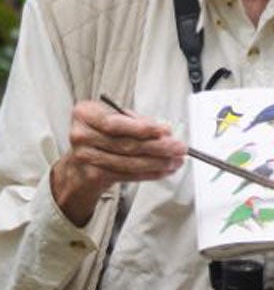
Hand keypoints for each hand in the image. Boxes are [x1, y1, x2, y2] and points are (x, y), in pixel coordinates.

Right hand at [51, 100, 186, 226]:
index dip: (142, 128)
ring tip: (175, 160)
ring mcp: (85, 157)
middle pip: (126, 143)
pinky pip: (127, 175)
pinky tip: (163, 170)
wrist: (78, 163)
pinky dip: (149, 173)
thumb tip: (164, 132)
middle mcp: (81, 135)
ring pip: (129, 162)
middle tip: (179, 147)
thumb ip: (137, 122)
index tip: (164, 130)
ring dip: (158, 162)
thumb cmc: (101, 135)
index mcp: (85, 114)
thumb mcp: (115, 119)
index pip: (115, 122)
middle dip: (158, 146)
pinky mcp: (93, 175)